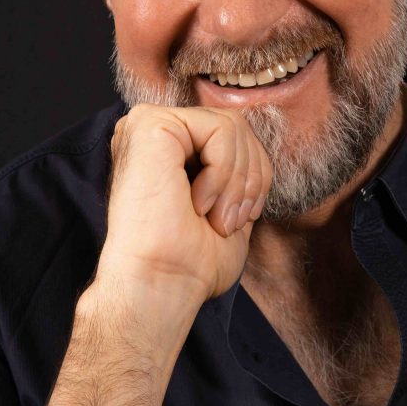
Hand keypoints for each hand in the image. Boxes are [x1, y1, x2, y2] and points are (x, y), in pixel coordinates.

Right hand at [96, 104, 271, 301]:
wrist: (161, 283)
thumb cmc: (190, 259)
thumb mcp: (227, 205)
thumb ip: (237, 170)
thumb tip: (259, 153)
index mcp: (168, 146)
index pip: (234, 136)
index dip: (254, 177)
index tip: (238, 220)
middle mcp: (154, 129)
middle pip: (236, 126)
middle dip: (250, 179)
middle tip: (228, 222)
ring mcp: (147, 123)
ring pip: (231, 126)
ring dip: (237, 181)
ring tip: (216, 217)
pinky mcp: (149, 123)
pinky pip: (218, 129)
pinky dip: (223, 172)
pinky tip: (198, 203)